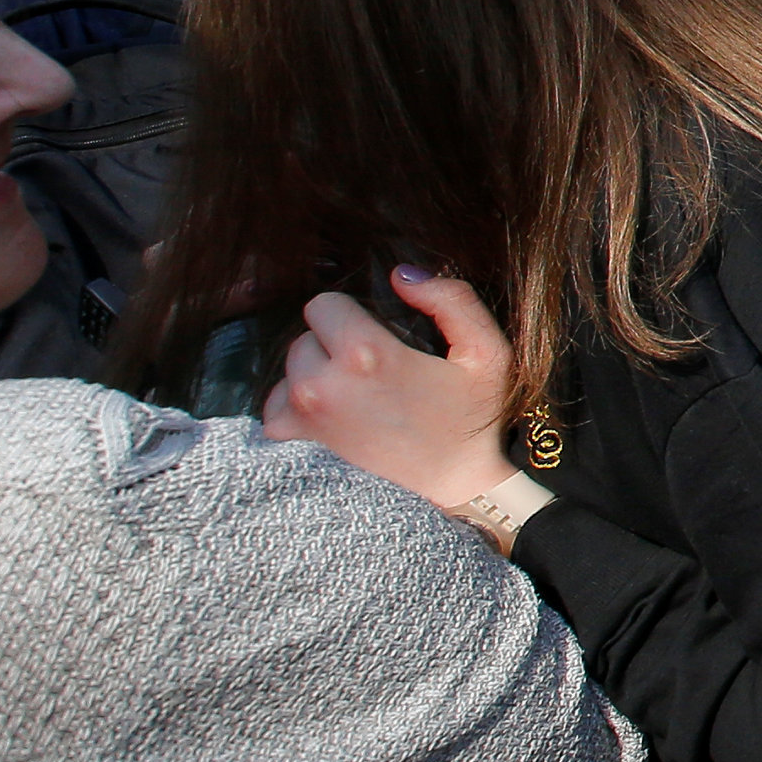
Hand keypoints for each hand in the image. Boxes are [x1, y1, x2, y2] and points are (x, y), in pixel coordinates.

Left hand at [261, 266, 521, 513]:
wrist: (454, 486)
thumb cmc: (471, 419)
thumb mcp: (486, 352)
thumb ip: (451, 299)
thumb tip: (400, 275)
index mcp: (366, 354)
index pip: (324, 304)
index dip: (353, 313)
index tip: (380, 333)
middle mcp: (323, 383)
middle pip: (306, 334)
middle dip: (334, 342)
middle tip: (373, 366)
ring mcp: (306, 415)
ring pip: (291, 368)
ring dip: (316, 371)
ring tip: (356, 391)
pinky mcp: (299, 441)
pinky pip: (275, 406)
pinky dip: (295, 404)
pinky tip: (331, 410)